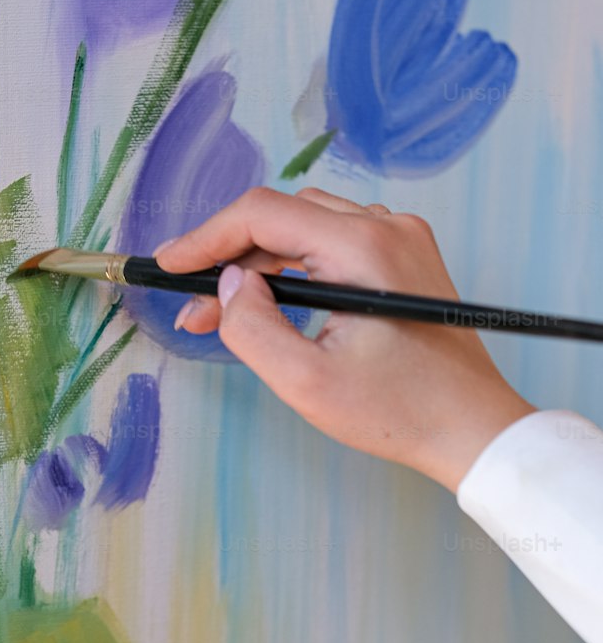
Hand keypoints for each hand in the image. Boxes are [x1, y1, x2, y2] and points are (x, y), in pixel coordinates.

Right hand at [156, 185, 534, 491]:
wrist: (473, 429)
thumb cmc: (400, 412)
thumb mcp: (306, 382)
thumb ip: (252, 328)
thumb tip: (229, 286)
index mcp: (363, 247)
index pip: (263, 213)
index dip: (206, 237)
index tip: (168, 266)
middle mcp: (386, 228)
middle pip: (283, 216)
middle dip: (229, 256)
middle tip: (192, 307)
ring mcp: (401, 239)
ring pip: (307, 228)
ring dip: (260, 263)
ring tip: (223, 312)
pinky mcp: (406, 260)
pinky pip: (334, 245)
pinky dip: (295, 269)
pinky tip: (273, 305)